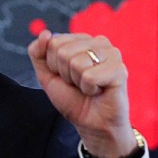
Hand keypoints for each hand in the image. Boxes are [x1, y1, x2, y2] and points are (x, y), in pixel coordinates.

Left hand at [28, 29, 137, 157]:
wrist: (91, 124)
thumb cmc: (73, 98)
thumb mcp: (47, 74)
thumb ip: (38, 52)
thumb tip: (45, 34)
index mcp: (82, 39)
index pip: (53, 42)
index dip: (54, 65)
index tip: (66, 76)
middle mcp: (98, 42)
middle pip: (63, 52)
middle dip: (65, 74)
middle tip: (78, 83)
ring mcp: (111, 54)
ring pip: (76, 63)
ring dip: (77, 82)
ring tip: (89, 87)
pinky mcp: (119, 69)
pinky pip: (89, 77)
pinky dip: (88, 89)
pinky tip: (98, 91)